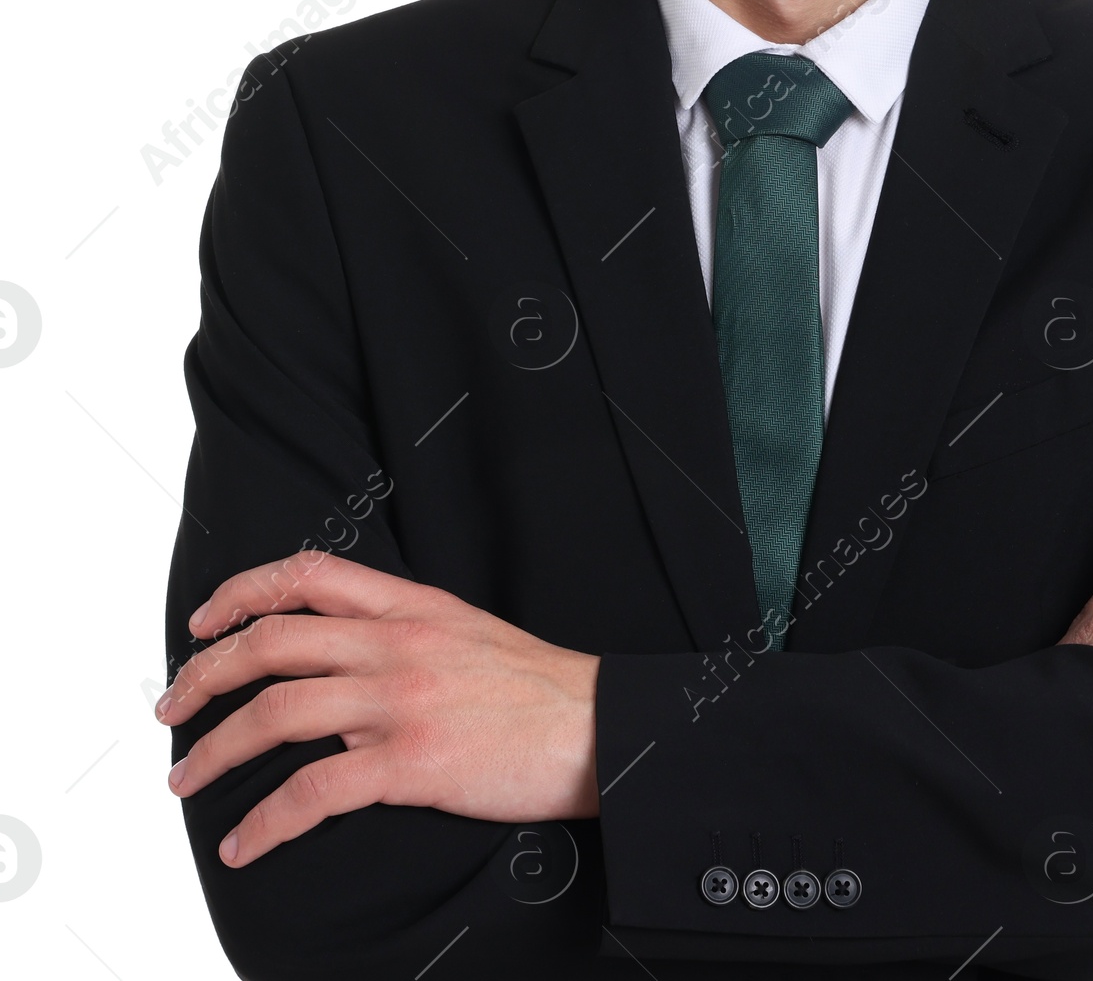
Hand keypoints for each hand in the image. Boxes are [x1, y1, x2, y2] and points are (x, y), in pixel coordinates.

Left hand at [156, 550, 599, 867]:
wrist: (597, 725)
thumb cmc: (536, 687)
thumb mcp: (465, 629)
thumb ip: (402, 628)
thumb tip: (341, 648)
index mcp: (410, 605)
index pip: (307, 574)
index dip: (241, 592)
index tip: (204, 623)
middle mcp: (396, 642)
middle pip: (272, 641)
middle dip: (204, 675)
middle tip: (172, 707)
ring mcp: (400, 701)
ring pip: (277, 712)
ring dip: (215, 748)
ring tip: (184, 777)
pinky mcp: (411, 763)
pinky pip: (313, 792)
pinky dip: (264, 822)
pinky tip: (243, 842)